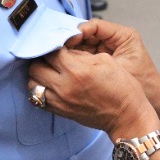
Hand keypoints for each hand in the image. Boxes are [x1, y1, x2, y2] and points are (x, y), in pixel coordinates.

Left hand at [27, 47, 156, 137]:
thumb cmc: (121, 87)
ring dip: (38, 75)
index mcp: (77, 71)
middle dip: (41, 58)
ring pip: (32, 84)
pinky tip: (51, 84)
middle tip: (51, 56)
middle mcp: (64, 87)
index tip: (58, 43)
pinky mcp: (61, 112)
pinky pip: (38, 99)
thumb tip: (66, 51)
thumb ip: (81, 54)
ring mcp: (60, 102)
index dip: (53, 44)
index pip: (51, 51)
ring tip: (49, 70)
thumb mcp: (106, 61)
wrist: (126, 116)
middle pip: (35, 67)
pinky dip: (41, 89)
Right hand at [66, 19, 159, 107]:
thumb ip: (95, 59)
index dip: (77, 33)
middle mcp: (116, 38)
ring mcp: (109, 49)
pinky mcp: (103, 60)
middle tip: (56, 50)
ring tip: (57, 58)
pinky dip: (75, 60)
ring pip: (83, 45)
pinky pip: (85, 55)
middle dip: (71, 41)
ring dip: (71, 51)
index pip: (95, 26)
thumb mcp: (117, 70)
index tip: (65, 43)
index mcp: (124, 35)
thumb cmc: (143, 87)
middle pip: (86, 33)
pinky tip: (65, 66)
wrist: (151, 104)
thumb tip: (69, 48)